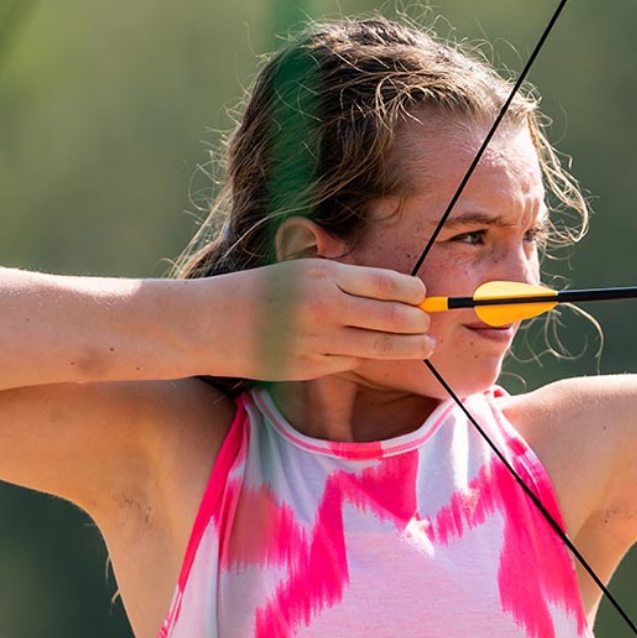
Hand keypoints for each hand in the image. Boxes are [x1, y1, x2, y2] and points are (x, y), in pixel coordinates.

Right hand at [222, 257, 434, 380]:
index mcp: (322, 274)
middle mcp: (323, 307)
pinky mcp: (309, 367)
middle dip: (419, 322)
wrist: (206, 323)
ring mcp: (317, 340)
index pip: (388, 283)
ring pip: (379, 347)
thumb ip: (343, 280)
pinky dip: (362, 355)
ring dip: (408, 347)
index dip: (415, 292)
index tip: (423, 294)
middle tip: (430, 323)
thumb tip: (395, 290)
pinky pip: (350, 361)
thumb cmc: (258, 292)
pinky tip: (368, 351)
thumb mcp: (298, 270)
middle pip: (393, 318)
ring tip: (425, 345)